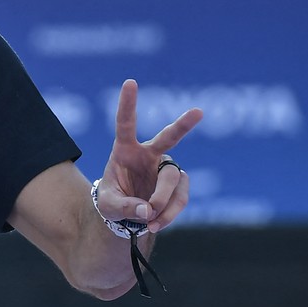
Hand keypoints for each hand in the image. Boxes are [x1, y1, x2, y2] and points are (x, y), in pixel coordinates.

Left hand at [98, 79, 202, 233]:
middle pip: (168, 138)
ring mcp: (165, 168)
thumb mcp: (109, 206)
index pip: (126, 123)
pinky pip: (181, 196)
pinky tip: (156, 224)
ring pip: (173, 179)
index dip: (128, 104)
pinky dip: (171, 213)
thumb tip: (148, 211)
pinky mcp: (178, 184)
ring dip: (164, 202)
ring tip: (149, 222)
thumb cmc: (111, 203)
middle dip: (182, 125)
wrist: (125, 216)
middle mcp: (148, 154)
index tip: (130, 82)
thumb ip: (125, 207)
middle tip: (198, 112)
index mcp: (125, 150)